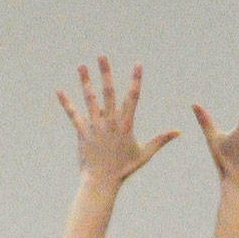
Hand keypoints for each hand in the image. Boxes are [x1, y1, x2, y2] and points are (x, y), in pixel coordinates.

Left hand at [56, 56, 177, 185]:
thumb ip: (161, 140)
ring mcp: (95, 126)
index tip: (138, 64)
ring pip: (90, 99)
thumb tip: (179, 132)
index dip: (136, 79)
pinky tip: (59, 91)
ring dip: (85, 82)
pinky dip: (66, 103)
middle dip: (106, 73)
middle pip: (108, 93)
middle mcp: (110, 122)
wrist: (103, 181)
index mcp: (126, 124)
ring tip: (81, 66)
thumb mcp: (145, 153)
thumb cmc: (125, 168)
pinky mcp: (82, 132)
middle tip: (102, 55)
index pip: (132, 97)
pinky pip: (73, 115)